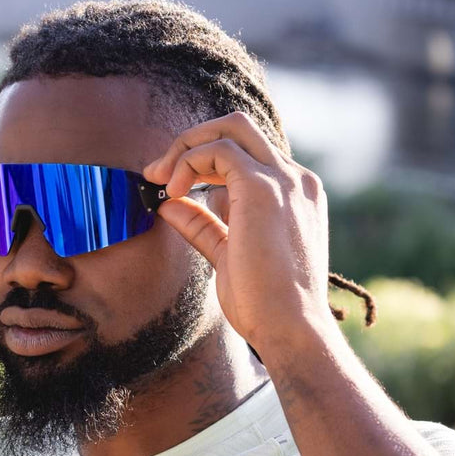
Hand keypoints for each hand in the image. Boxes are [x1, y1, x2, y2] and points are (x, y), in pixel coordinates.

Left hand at [143, 112, 336, 349]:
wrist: (291, 328)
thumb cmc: (266, 305)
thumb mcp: (228, 255)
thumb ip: (203, 226)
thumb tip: (169, 206)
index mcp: (294, 195)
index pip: (246, 154)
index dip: (203, 160)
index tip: (170, 184)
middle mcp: (295, 180)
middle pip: (239, 127)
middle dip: (192, 140)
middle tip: (159, 171)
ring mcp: (283, 180)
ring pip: (229, 129)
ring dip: (185, 148)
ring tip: (161, 182)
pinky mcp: (264, 187)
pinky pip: (218, 150)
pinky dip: (188, 162)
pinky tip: (174, 191)